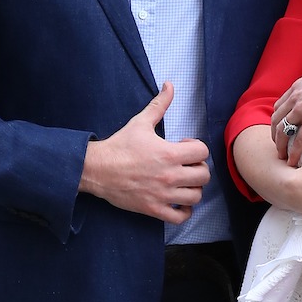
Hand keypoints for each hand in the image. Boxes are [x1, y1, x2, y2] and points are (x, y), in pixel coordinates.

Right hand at [79, 81, 209, 223]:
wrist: (97, 169)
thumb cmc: (119, 146)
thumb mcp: (140, 122)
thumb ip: (159, 105)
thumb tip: (170, 85)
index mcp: (169, 154)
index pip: (203, 152)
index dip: (197, 147)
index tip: (184, 147)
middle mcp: (170, 176)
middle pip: (204, 175)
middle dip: (199, 168)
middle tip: (186, 165)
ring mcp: (163, 195)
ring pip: (196, 196)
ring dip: (193, 189)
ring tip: (183, 183)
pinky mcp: (154, 210)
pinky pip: (181, 217)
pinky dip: (185, 211)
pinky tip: (179, 201)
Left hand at [272, 58, 301, 164]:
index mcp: (298, 87)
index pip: (281, 105)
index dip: (279, 118)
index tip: (280, 126)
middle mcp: (295, 99)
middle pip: (276, 119)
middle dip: (275, 133)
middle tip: (278, 143)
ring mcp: (301, 111)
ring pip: (282, 131)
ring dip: (280, 144)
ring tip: (282, 155)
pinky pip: (298, 141)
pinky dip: (293, 152)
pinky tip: (292, 160)